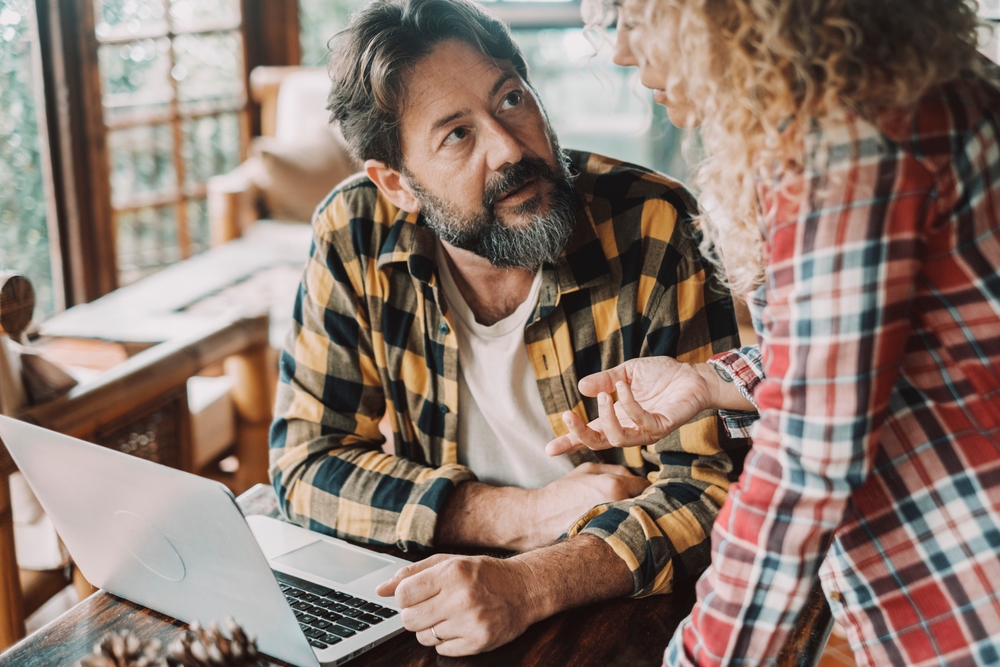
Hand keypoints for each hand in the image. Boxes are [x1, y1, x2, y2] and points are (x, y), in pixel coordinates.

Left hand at [376, 554, 540, 655]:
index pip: (403, 594)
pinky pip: (441, 650)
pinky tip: (460, 626)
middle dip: (414, 615)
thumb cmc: (483, 574)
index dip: (405, 597)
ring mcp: (471, 622)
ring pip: (423, 637)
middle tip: (430, 607)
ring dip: (430, 629)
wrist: (524, 589)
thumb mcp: (449, 563)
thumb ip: (412, 574)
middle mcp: (461, 598)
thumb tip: (381, 589)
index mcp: (452, 572)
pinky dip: (446, 641)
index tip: (415, 595)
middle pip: (409, 619)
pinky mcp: (479, 642)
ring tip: (448, 615)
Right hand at [519, 463, 650, 550]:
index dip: (641, 485)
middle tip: (638, 503)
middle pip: (647, 504)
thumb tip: (636, 477)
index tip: (638, 489)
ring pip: (639, 519)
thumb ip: (615, 470)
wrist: (540, 518)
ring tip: (629, 516)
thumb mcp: (587, 470)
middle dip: (643, 502)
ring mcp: (616, 527)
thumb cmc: (563, 492)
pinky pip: (629, 533)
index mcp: (615, 486)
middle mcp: (619, 506)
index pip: (643, 484)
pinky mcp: (611, 541)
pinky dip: (628, 530)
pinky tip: (620, 529)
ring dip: (637, 517)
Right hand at [545, 357, 716, 454]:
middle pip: (599, 443)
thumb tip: (581, 387)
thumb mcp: (626, 373)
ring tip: (603, 396)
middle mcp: (630, 428)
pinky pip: (641, 421)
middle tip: (566, 416)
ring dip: (606, 418)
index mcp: (618, 418)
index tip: (549, 448)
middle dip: (579, 434)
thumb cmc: (662, 375)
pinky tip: (624, 386)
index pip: (591, 434)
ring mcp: (646, 431)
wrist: (693, 375)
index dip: (570, 441)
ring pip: (618, 439)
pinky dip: (629, 403)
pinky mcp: (662, 426)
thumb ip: (604, 380)